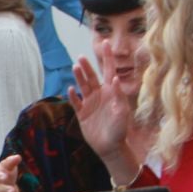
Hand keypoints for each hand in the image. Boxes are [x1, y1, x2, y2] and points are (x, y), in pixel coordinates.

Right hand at [65, 56, 137, 171]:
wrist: (110, 148)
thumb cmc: (119, 130)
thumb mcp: (122, 113)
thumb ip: (118, 96)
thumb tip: (114, 79)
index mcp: (111, 93)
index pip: (109, 70)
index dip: (107, 57)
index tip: (105, 43)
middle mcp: (100, 95)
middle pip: (92, 77)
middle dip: (87, 67)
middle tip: (81, 58)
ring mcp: (90, 104)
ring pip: (83, 86)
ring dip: (79, 77)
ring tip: (75, 67)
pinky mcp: (82, 114)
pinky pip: (76, 102)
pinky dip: (72, 96)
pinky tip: (70, 89)